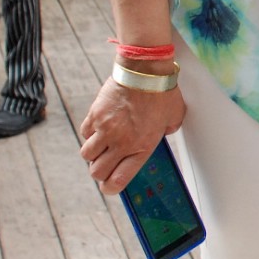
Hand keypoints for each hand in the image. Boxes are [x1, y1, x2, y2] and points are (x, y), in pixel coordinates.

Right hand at [79, 75, 184, 192]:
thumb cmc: (162, 93)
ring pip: (87, 154)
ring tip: (102, 144)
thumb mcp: (174, 119)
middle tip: (106, 164)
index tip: (110, 186)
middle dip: (100, 171)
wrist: (145, 71)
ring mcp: (105, 129)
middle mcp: (121, 143)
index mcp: (141, 148)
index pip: (118, 180)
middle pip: (97, 172)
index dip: (111, 188)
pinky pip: (84, 133)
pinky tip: (100, 126)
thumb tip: (162, 132)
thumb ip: (166, 131)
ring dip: (93, 153)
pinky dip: (89, 133)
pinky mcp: (95, 115)